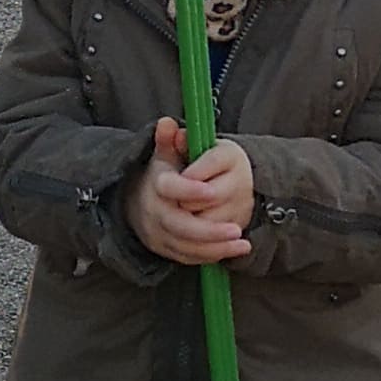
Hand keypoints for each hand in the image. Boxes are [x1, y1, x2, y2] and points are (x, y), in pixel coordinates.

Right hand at [124, 118, 254, 264]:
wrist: (138, 204)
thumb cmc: (162, 176)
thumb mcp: (164, 156)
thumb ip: (168, 140)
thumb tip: (168, 123)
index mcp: (157, 185)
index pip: (170, 188)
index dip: (189, 190)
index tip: (211, 191)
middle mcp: (156, 212)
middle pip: (180, 226)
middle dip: (209, 231)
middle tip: (236, 229)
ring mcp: (160, 234)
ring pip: (187, 247)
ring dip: (216, 247)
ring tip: (242, 243)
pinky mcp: (167, 250)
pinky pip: (189, 258)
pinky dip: (211, 256)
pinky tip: (234, 250)